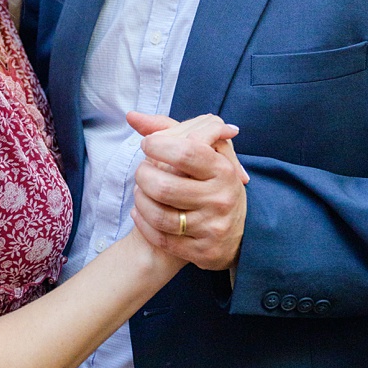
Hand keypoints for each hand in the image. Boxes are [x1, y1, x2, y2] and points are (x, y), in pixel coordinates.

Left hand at [126, 111, 249, 271]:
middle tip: (142, 171)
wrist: (235, 233)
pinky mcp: (201, 250)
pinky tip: (140, 212)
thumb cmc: (212, 183)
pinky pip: (159, 237)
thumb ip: (170, 130)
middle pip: (164, 185)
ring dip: (140, 200)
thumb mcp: (205, 152)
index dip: (158, 145)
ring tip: (141, 191)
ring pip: (158, 214)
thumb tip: (133, 116)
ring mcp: (211, 226)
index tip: (147, 144)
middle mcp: (221, 198)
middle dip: (143, 175)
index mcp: (224, 170)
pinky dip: (142, 222)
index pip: (187, 151)